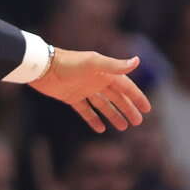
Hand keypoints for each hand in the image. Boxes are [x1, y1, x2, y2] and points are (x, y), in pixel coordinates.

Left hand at [30, 48, 150, 132]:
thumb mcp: (93, 63)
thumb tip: (137, 61)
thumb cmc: (68, 63)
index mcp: (104, 72)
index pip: (126, 86)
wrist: (42, 67)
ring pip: (103, 105)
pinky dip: (93, 119)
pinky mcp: (71, 97)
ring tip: (123, 127)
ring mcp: (84, 90)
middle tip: (137, 122)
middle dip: (128, 109)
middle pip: (116, 97)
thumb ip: (114, 65)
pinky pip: (85, 110)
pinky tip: (100, 128)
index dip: (136, 97)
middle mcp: (96, 81)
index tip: (147, 109)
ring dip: (113, 115)